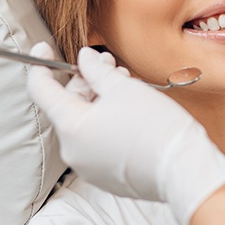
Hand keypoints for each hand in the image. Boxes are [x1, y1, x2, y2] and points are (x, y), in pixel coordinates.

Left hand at [27, 43, 224, 224]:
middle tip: (107, 63)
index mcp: (72, 127)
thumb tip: (84, 59)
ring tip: (124, 83)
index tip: (44, 48)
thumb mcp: (124, 88)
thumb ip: (96, 70)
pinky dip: (105, 122)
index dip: (40, 65)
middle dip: (85, 80)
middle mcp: (73, 151)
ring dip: (98, 100)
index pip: (41, 91)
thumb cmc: (155, 126)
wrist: (183, 170)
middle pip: (67, 106)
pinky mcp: (105, 176)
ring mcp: (88, 167)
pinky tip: (127, 109)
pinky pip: (96, 142)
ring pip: (84, 123)